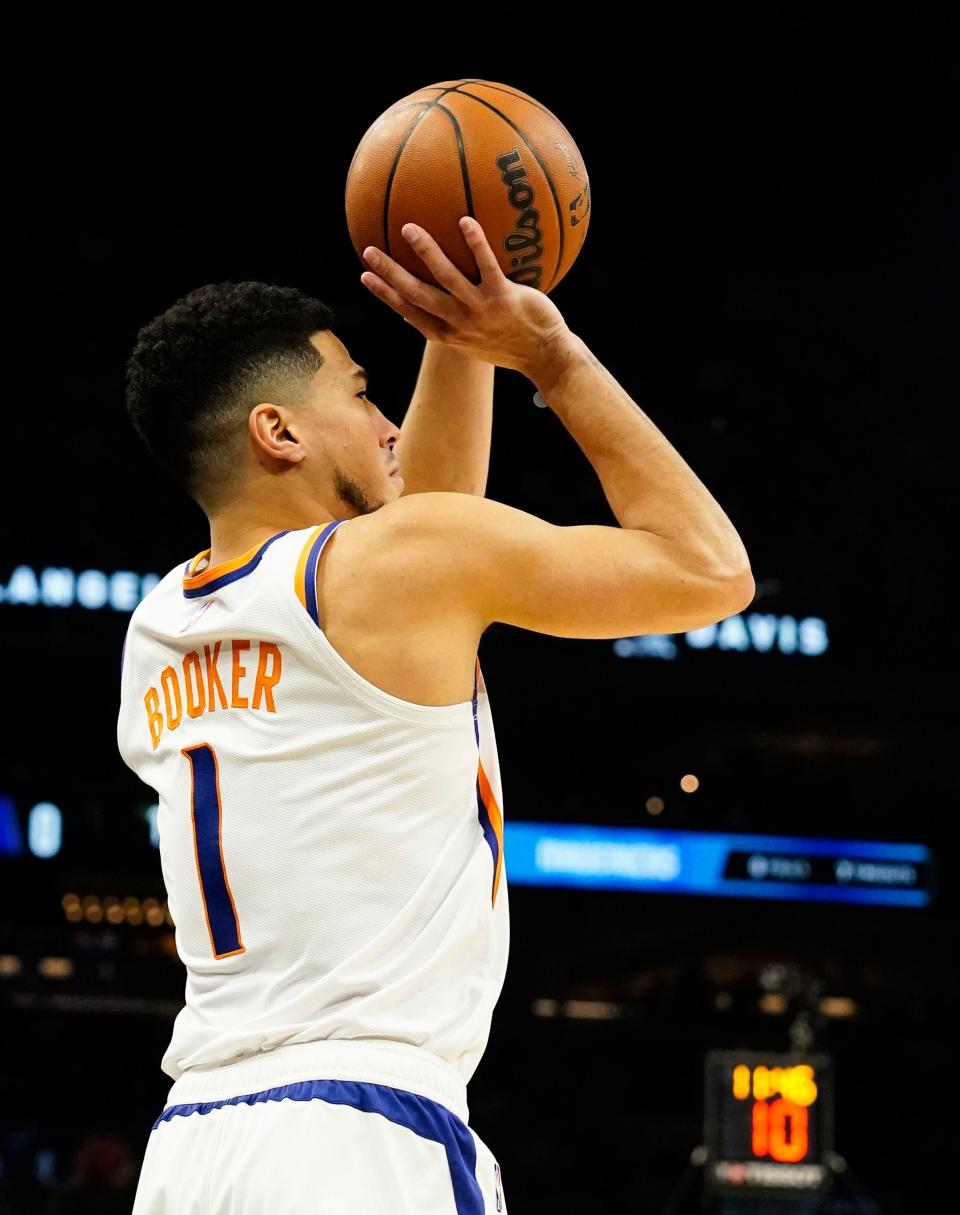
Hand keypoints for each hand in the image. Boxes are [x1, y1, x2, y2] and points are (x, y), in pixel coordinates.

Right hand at [359, 218, 573, 379]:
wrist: (545, 357)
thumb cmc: (511, 346)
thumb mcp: (475, 342)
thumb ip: (452, 325)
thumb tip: (424, 311)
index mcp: (448, 334)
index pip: (409, 312)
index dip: (385, 294)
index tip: (365, 276)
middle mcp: (459, 323)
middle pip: (417, 295)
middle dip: (390, 274)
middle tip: (369, 251)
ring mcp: (480, 311)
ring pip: (446, 278)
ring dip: (426, 252)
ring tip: (408, 229)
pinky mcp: (503, 298)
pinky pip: (487, 266)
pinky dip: (476, 244)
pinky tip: (465, 221)